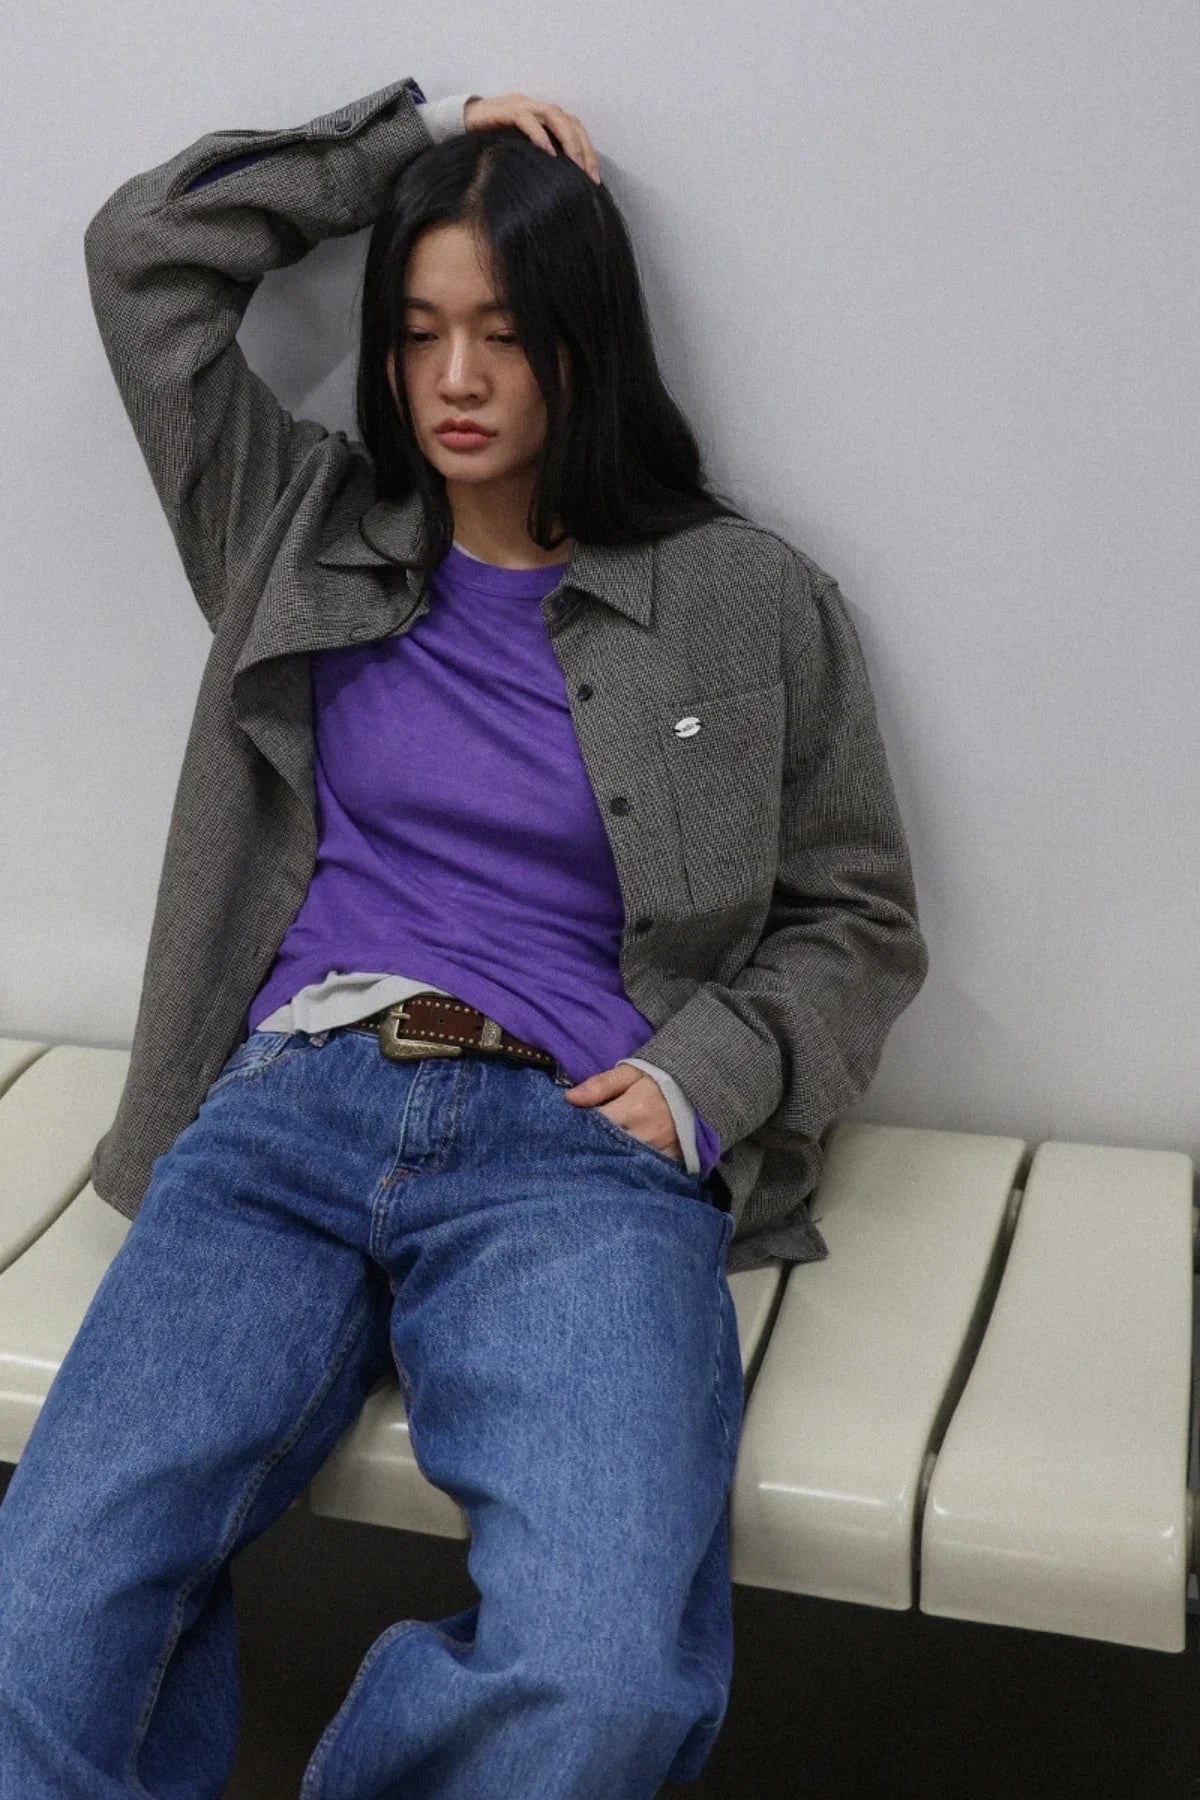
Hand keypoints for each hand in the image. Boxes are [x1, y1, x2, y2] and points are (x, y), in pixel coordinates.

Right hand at [463, 94, 601, 183]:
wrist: (461, 122)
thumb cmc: (492, 139)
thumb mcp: (521, 149)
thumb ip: (540, 157)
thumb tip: (559, 183)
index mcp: (544, 115)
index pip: (574, 128)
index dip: (588, 151)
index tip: (594, 179)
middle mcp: (537, 106)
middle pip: (570, 121)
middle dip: (583, 148)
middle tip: (588, 174)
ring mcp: (522, 105)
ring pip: (554, 116)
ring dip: (567, 140)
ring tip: (574, 164)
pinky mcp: (506, 110)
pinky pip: (527, 120)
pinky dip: (539, 135)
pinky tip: (548, 152)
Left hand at [561, 1065, 684, 1160]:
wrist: (700, 1086)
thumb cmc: (659, 1079)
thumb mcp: (630, 1073)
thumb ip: (600, 1085)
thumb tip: (569, 1098)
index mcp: (633, 1109)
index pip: (596, 1125)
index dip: (579, 1129)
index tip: (567, 1130)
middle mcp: (646, 1134)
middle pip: (608, 1149)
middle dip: (591, 1150)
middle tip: (574, 1152)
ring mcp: (660, 1151)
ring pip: (624, 1164)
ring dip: (609, 1162)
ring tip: (594, 1160)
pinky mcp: (672, 1161)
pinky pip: (646, 1172)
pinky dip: (632, 1171)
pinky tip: (620, 1170)